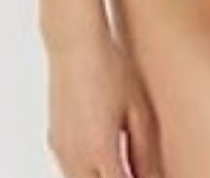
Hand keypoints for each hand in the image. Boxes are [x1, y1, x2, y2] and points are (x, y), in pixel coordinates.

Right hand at [45, 33, 162, 177]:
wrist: (75, 44)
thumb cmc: (110, 68)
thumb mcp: (138, 108)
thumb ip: (144, 150)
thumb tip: (154, 175)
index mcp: (100, 150)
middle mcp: (75, 156)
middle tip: (138, 171)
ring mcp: (61, 150)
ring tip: (125, 165)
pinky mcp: (55, 140)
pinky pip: (71, 170)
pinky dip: (88, 172)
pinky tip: (105, 159)